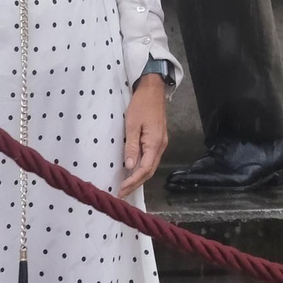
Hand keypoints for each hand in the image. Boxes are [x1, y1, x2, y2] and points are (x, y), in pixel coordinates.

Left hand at [118, 75, 168, 196]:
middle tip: (122, 193)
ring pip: (151, 166)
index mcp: (155, 143)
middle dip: (136, 183)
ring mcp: (161, 143)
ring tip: (126, 186)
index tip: (121, 189)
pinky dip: (142, 168)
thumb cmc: (141, 104)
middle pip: (149, 171)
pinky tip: (133, 170)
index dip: (133, 181)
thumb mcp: (132, 125)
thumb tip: (129, 166)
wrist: (153, 89)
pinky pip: (151, 159)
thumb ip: (131, 146)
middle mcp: (161, 145)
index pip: (144, 169)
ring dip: (139, 177)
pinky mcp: (158, 139)